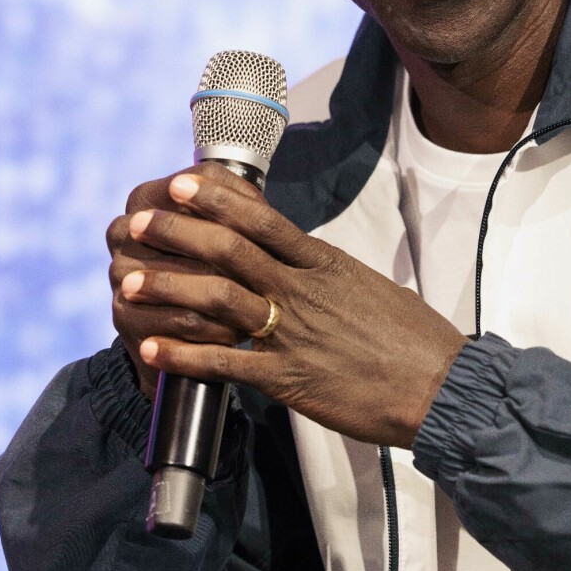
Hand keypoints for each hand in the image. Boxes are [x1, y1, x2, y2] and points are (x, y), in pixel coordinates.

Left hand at [120, 169, 467, 447]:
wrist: (442, 388)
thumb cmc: (413, 339)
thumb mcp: (368, 287)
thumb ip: (326, 274)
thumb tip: (300, 261)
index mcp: (324, 264)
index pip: (262, 218)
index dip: (215, 198)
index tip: (179, 183)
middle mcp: (304, 290)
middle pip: (230, 249)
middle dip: (177, 233)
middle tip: (138, 223)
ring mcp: (295, 333)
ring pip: (220, 299)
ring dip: (168, 289)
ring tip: (128, 282)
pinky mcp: (290, 379)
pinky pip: (227, 363)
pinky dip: (184, 356)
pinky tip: (151, 350)